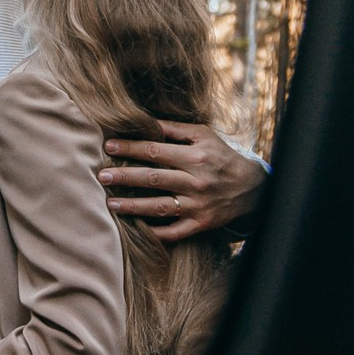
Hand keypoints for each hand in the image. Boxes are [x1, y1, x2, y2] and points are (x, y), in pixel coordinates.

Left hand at [99, 122, 265, 241]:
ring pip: (160, 207)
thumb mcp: (203, 135)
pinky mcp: (201, 224)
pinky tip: (135, 229)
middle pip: (154, 179)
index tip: (108, 146)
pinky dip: (155, 233)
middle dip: (125, 177)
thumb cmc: (220, 155)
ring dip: (132, 206)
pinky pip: (175, 232)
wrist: (251, 187)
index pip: (156, 151)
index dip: (130, 148)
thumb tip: (143, 121)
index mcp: (196, 156)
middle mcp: (196, 181)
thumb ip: (173, 129)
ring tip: (110, 204)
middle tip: (102, 176)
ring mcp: (198, 205)